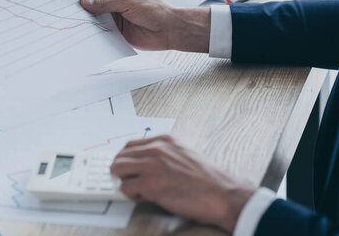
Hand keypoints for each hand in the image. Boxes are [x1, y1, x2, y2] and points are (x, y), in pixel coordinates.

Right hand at [80, 0, 210, 51]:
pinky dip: (94, 35)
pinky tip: (82, 36)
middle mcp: (115, 4)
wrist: (169, 30)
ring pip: (96, 20)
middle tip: (64, 10)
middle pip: (94, 6)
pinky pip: (102, 34)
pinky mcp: (117, 33)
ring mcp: (115, 19)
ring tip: (69, 23)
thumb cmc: (153, 9)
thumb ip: (105, 4)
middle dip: (82, 9)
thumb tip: (84, 1)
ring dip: (87, 23)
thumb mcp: (127, 2)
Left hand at [110, 135, 254, 231]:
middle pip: (120, 156)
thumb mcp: (184, 153)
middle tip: (131, 181)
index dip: (127, 159)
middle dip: (122, 171)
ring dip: (125, 182)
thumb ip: (165, 153)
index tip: (128, 168)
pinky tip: (147, 198)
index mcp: (164, 140)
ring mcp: (151, 166)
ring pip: (117, 169)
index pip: (130, 144)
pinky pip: (125, 188)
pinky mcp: (150, 185)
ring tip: (140, 190)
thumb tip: (146, 161)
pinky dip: (132, 196)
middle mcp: (156, 149)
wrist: (221, 194)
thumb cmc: (207, 179)